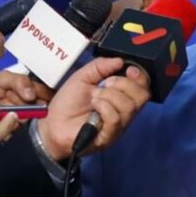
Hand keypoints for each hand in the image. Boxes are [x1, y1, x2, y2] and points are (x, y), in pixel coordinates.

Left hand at [36, 57, 150, 160]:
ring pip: (129, 106)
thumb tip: (120, 60)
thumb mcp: (82, 77)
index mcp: (121, 96)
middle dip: (124, 84)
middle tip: (106, 84)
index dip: (141, 77)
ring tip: (94, 98)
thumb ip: (100, 66)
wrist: (52, 123)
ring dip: (109, 96)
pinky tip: (94, 108)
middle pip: (142, 96)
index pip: (144, 87)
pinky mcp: (110, 136)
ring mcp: (119, 125)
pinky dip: (104, 107)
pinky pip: (116, 118)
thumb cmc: (67, 102)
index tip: (129, 69)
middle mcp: (124, 111)